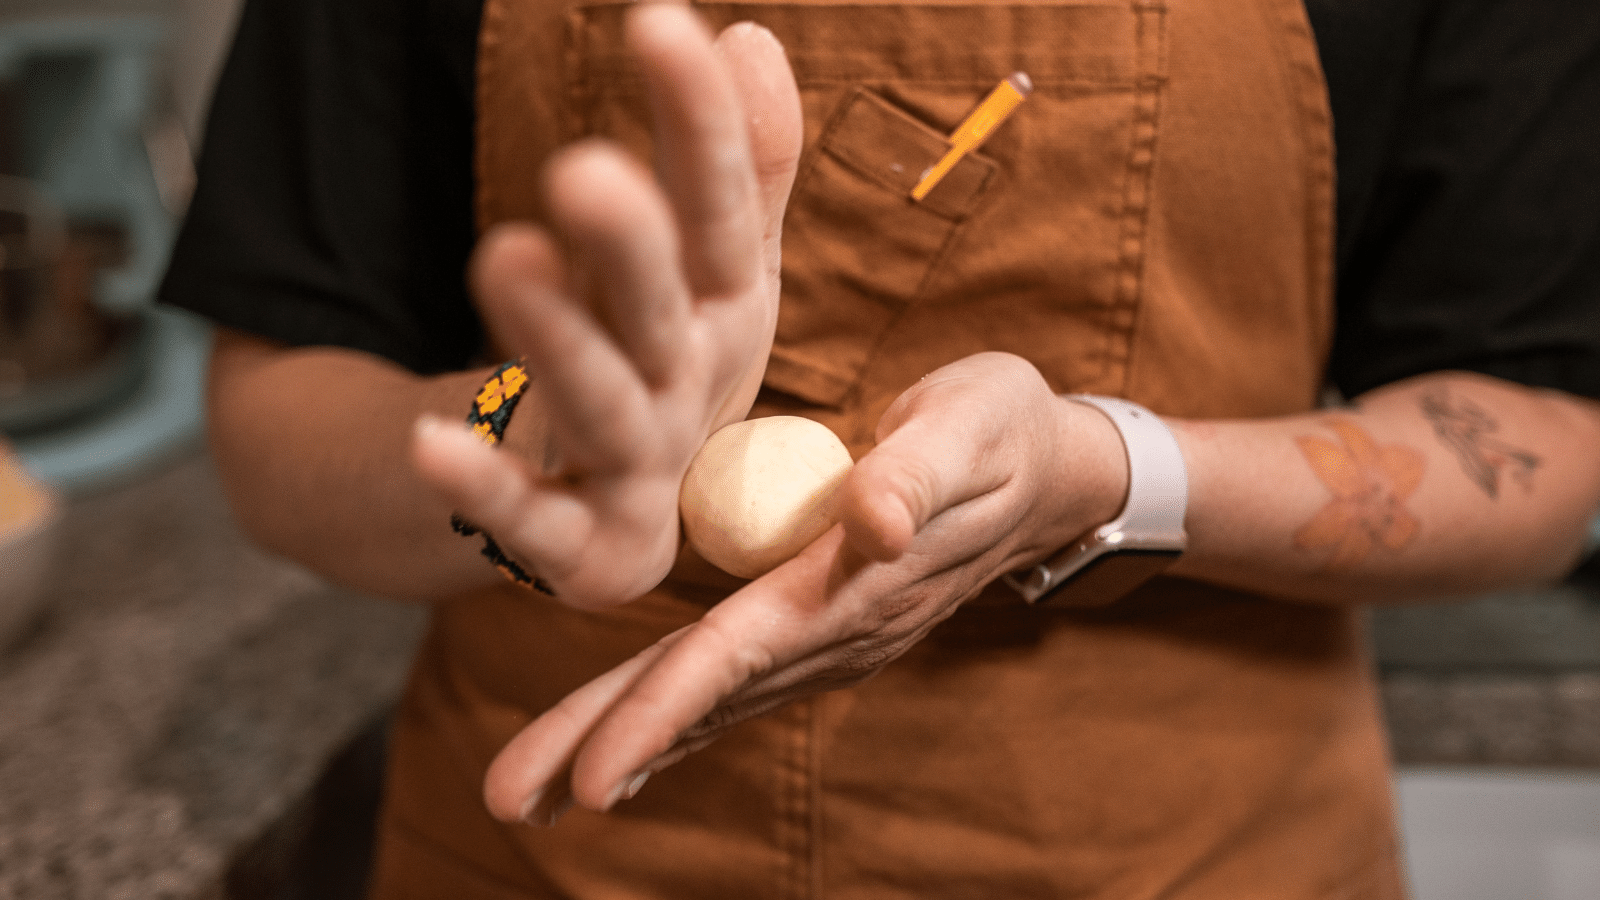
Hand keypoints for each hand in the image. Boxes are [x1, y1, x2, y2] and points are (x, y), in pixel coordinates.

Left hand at [411, 3, 801, 607]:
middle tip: (585, 172)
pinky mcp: (582, 548)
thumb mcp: (718, 268)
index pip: (721, 212)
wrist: (635, 502)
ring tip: (505, 258)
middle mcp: (691, 386)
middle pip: (661, 311)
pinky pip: (529, 520)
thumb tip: (751, 39)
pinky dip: (484, 489)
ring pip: (603, 407)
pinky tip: (426, 444)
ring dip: (560, 343)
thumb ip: (739, 165)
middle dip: (632, 245)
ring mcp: (640, 470)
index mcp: (726, 309)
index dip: (700, 128)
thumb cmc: (674, 360)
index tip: (660, 25)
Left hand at [481, 352, 1127, 823]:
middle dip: (606, 746)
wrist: (1049, 474)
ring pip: (707, 698)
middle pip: (703, 695)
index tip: (592, 772)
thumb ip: (917, 474)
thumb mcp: (970, 426)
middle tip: (511, 799)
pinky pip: (727, 681)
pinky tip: (615, 746)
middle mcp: (834, 631)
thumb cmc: (1002, 431)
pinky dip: (665, 718)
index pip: (741, 653)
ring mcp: (826, 639)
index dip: (664, 709)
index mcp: (853, 584)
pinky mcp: (816, 625)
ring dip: (617, 742)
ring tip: (531, 791)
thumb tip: (876, 524)